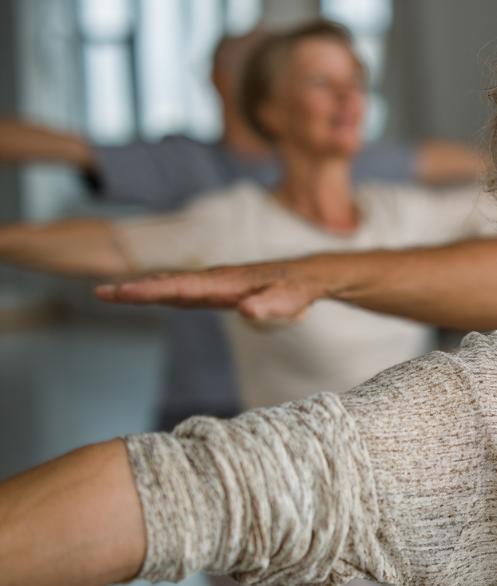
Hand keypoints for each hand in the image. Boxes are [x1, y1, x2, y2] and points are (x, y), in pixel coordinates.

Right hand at [96, 261, 324, 323]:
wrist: (308, 276)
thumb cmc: (297, 289)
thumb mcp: (289, 300)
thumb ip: (269, 305)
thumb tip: (248, 310)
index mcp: (224, 282)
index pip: (180, 286)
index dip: (150, 290)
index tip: (121, 292)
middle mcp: (214, 280)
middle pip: (168, 284)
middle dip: (134, 289)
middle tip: (100, 293)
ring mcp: (215, 285)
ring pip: (173, 286)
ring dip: (143, 290)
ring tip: (111, 294)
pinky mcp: (219, 291)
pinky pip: (184, 293)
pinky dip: (162, 294)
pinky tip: (150, 298)